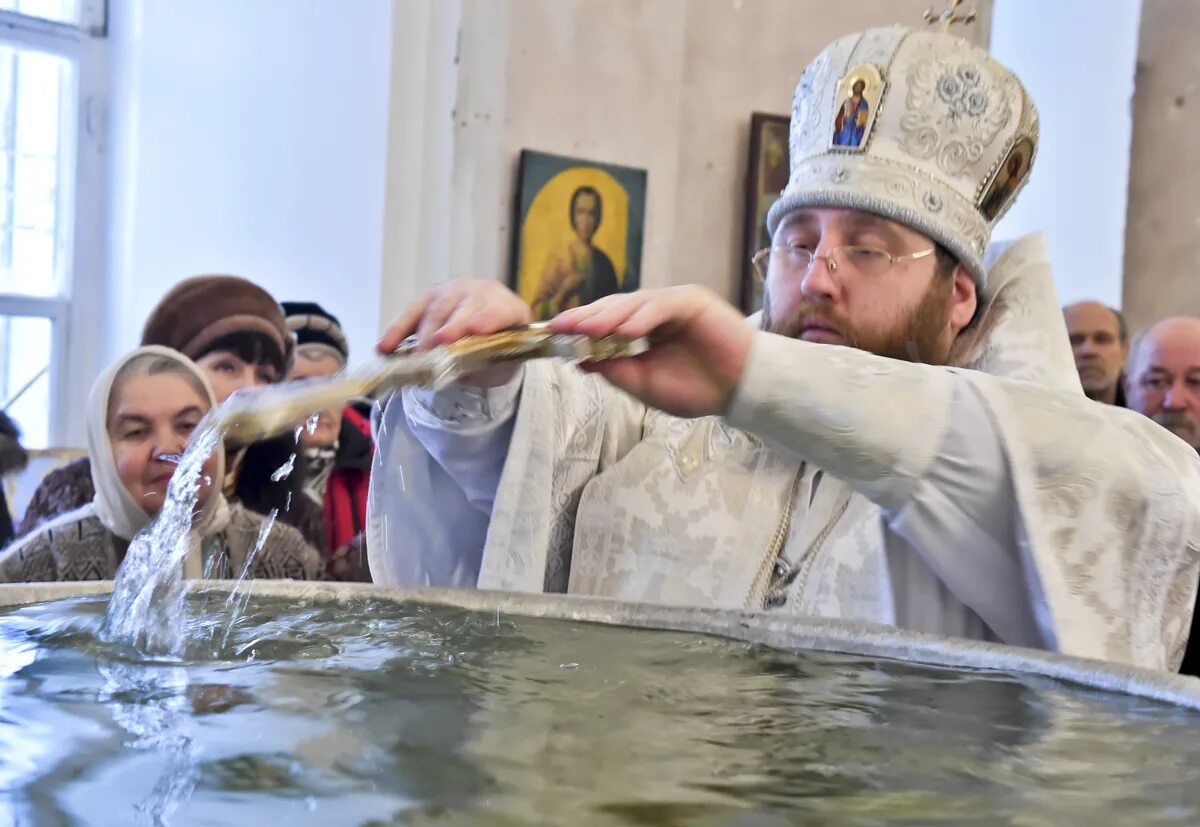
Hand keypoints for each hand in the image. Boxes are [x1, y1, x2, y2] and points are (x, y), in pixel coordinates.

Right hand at [377, 280, 532, 386]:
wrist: (493, 334)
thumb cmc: (499, 349)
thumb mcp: (500, 363)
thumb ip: (484, 365)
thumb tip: (459, 373)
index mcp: (508, 308)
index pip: (498, 312)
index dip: (486, 320)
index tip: (475, 332)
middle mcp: (482, 292)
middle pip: (463, 308)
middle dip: (448, 328)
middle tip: (436, 347)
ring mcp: (455, 291)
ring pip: (436, 310)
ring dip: (423, 334)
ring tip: (415, 357)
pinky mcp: (432, 297)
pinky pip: (412, 313)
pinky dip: (397, 331)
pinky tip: (384, 347)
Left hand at [550, 286, 752, 417]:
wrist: (738, 391)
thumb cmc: (696, 388)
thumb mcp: (645, 385)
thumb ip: (614, 370)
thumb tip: (579, 361)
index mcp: (641, 330)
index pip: (603, 322)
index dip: (578, 327)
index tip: (552, 335)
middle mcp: (653, 312)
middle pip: (612, 308)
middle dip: (585, 318)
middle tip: (559, 327)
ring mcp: (673, 303)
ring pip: (633, 303)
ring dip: (608, 317)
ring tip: (585, 329)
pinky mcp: (693, 301)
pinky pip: (662, 306)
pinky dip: (642, 318)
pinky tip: (625, 331)